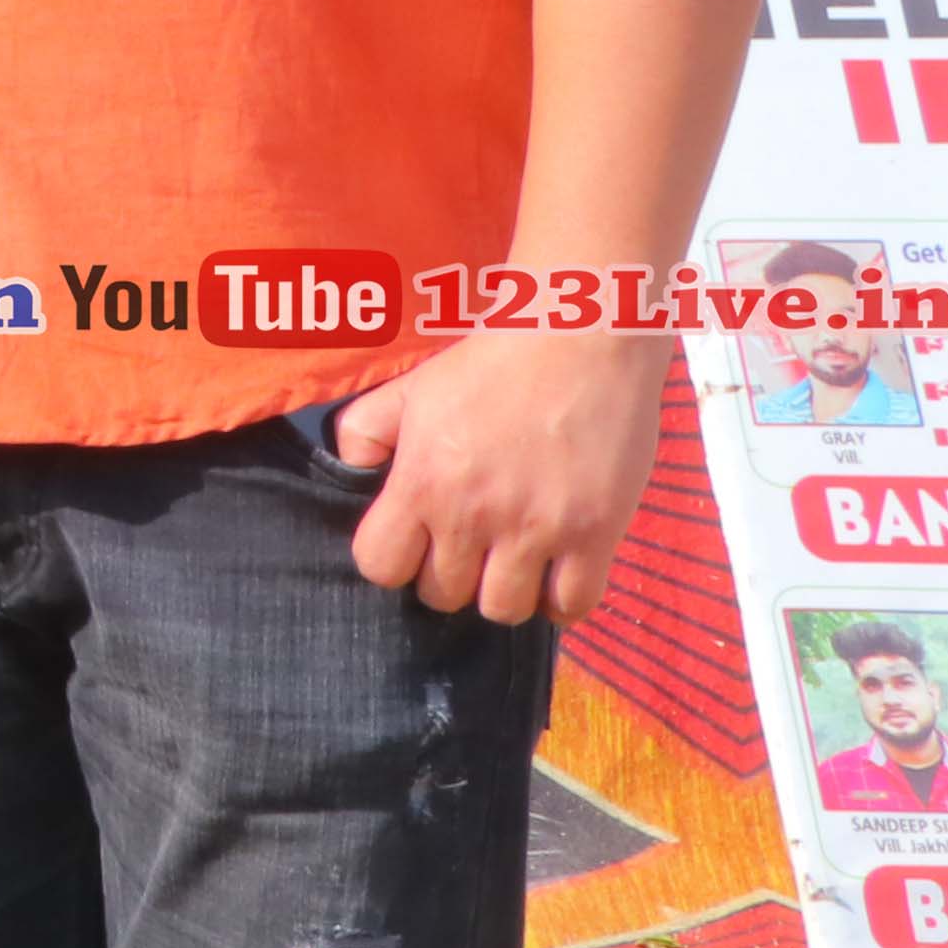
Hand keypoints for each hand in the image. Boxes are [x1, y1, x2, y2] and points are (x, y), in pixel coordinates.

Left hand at [337, 328, 662, 625]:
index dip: (394, 561)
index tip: (414, 542)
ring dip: (501, 592)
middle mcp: (475, 515)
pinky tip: (555, 571)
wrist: (581, 337)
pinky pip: (573, 606)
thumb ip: (365, 434)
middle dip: (447, 577)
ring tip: (510, 561)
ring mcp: (539, 529)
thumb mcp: (408, 390)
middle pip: (442, 596)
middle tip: (467, 548)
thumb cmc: (490, 363)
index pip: (380, 567)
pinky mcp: (597, 534)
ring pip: (503, 609)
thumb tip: (350, 474)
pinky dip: (561, 602)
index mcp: (422, 482)